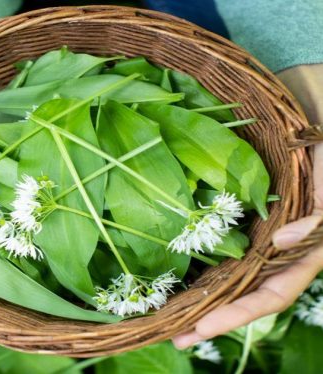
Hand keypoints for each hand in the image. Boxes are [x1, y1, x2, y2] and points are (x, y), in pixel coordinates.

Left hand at [173, 64, 322, 348]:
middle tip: (177, 337)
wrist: (305, 121)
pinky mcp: (241, 225)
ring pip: (231, 280)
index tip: (202, 327)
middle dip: (213, 320)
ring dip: (202, 303)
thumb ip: (319, 218)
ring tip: (169, 322)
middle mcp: (278, 254)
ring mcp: (258, 241)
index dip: (240, 314)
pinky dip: (202, 271)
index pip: (273, 294)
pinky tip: (178, 283)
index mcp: (304, 254)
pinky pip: (221, 252)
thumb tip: (281, 244)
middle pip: (245, 297)